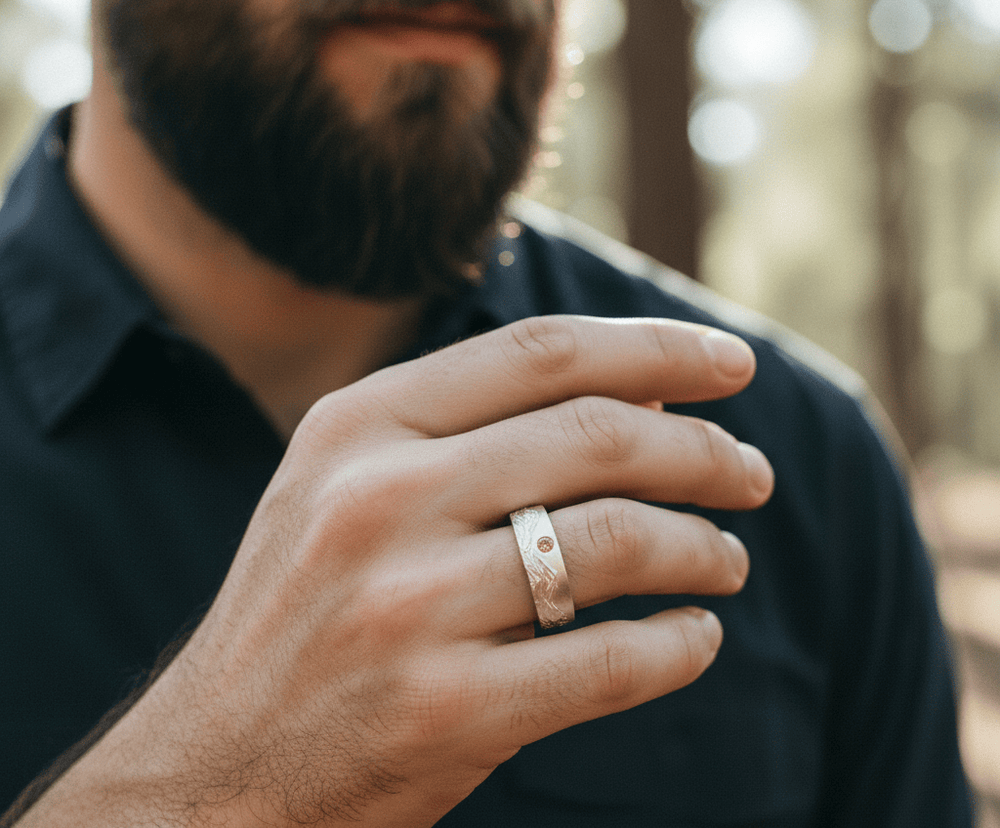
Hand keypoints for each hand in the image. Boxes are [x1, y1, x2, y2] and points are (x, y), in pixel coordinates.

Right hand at [25, 316, 771, 827]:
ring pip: (616, 542)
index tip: (730, 363)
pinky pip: (609, 663)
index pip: (539, 352)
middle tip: (751, 473)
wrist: (212, 769)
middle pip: (596, 437)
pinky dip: (678, 647)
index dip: (655, 348)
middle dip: (703, 451)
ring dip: (702, 546)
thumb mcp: (356, 487)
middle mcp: (377, 500)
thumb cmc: (307, 607)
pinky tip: (695, 639)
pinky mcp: (441, 711)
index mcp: (358, 426)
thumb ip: (479, 430)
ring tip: (728, 558)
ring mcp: (406, 606)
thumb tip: (646, 397)